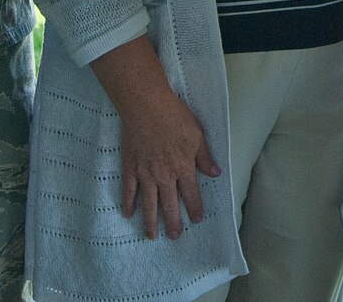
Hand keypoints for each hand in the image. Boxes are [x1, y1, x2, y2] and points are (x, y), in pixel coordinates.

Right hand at [115, 86, 219, 239]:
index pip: (190, 194)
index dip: (194, 209)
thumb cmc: (174, 116)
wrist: (146, 106)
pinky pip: (128, 190)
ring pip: (148, 203)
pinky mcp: (130, 167)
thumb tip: (215, 173)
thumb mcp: (197, 134)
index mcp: (183, 167)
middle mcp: (164, 175)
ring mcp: (145, 173)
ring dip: (150, 221)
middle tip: (175, 236)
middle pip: (169, 205)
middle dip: (173, 223)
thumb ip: (204, 157)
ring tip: (152, 236)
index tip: (196, 220)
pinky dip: (128, 203)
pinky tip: (128, 214)